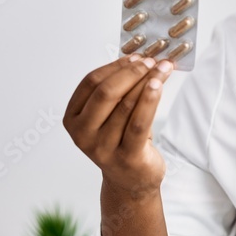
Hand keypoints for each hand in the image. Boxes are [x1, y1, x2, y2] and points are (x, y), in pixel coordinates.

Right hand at [63, 54, 174, 196]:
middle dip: (132, 72)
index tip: (136, 56)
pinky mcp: (126, 157)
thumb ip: (116, 90)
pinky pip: (139, 123)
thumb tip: (138, 58)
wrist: (130, 179)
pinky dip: (150, 100)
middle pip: (107, 92)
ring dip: (147, 82)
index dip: (115, 66)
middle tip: (151, 61)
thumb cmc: (120, 140)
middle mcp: (83, 134)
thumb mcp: (109, 115)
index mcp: (73, 118)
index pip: (91, 83)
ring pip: (126, 105)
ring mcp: (102, 148)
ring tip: (163, 69)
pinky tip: (159, 85)